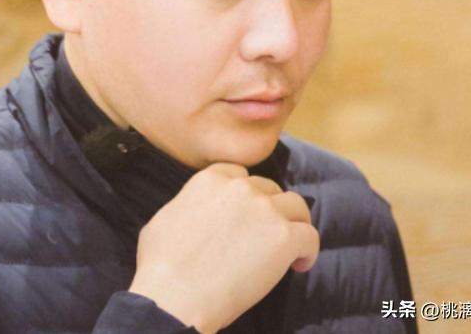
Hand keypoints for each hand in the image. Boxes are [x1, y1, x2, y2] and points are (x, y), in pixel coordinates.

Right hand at [128, 163, 318, 333]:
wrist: (174, 295)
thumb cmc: (160, 266)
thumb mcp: (163, 220)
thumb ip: (188, 206)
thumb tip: (194, 213)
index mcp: (210, 180)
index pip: (240, 175)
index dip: (247, 194)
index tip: (248, 212)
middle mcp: (240, 188)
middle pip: (269, 189)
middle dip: (270, 210)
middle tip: (266, 235)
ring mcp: (264, 210)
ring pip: (296, 206)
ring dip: (294, 224)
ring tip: (290, 247)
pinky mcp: (284, 237)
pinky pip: (310, 236)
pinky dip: (308, 251)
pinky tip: (299, 265)